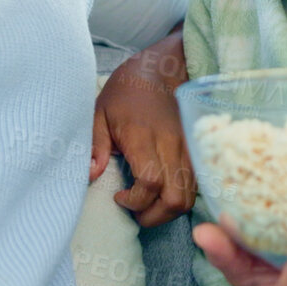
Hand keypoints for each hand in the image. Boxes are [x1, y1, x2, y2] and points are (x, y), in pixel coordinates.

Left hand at [92, 31, 194, 225]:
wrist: (161, 69)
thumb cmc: (126, 91)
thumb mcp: (99, 113)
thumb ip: (95, 145)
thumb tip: (90, 176)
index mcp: (143, 136)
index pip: (149, 182)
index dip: (135, 201)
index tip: (118, 197)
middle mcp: (171, 145)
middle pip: (175, 198)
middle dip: (154, 216)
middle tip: (135, 211)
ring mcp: (188, 149)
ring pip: (189, 196)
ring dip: (168, 210)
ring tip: (148, 203)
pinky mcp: (196, 150)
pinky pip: (195, 184)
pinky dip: (180, 196)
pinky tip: (164, 191)